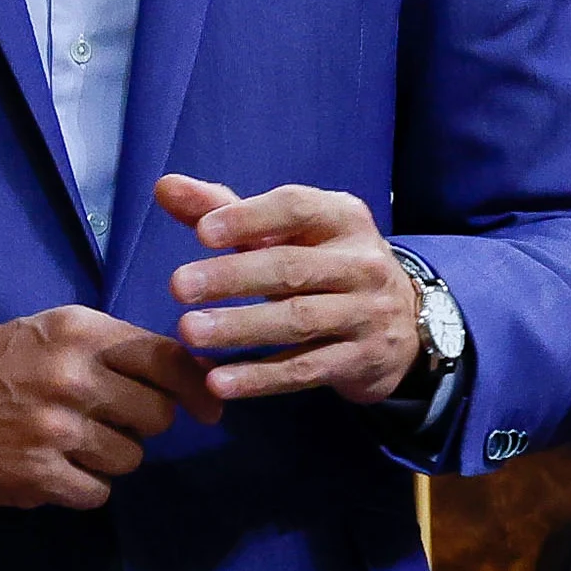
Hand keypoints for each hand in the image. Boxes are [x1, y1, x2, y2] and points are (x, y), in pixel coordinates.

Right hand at [0, 306, 204, 510]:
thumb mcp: (50, 331)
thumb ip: (113, 350)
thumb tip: (187, 378)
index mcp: (81, 333)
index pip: (168, 360)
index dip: (197, 388)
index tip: (209, 407)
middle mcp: (75, 378)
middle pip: (157, 416)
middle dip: (141, 422)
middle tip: (107, 419)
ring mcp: (58, 430)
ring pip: (130, 457)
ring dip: (109, 455)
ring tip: (70, 441)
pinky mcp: (40, 475)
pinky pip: (97, 491)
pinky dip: (82, 484)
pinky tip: (54, 466)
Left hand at [159, 174, 422, 405]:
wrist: (404, 324)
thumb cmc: (326, 265)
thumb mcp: (290, 233)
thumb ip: (226, 210)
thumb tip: (165, 187)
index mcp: (342, 218)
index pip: (296, 208)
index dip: (249, 218)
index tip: (201, 232)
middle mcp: (361, 263)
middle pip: (292, 268)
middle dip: (232, 277)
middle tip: (178, 286)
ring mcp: (366, 314)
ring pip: (297, 322)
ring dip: (240, 328)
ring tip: (188, 332)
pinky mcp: (361, 361)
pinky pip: (304, 370)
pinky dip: (259, 378)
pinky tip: (217, 382)